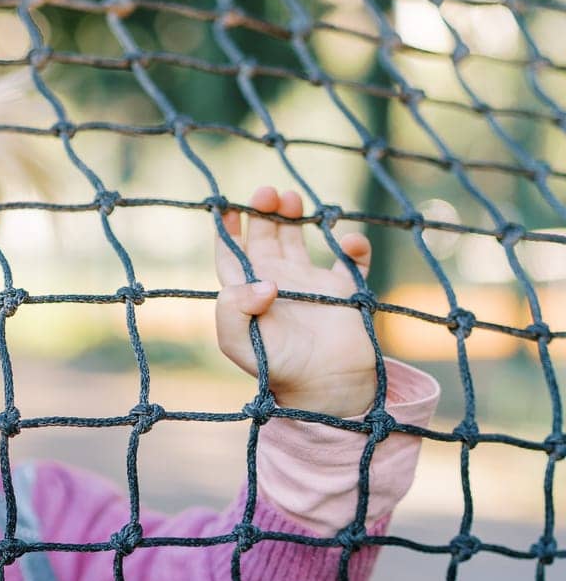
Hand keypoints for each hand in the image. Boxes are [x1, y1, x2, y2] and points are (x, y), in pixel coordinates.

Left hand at [213, 186, 380, 417]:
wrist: (325, 388)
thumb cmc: (276, 368)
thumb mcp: (238, 343)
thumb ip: (232, 312)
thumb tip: (262, 284)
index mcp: (248, 293)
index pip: (232, 254)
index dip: (228, 230)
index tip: (229, 207)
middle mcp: (277, 283)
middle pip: (263, 237)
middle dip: (263, 213)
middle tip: (267, 193)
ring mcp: (311, 284)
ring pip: (298, 239)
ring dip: (294, 217)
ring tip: (291, 200)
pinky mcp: (344, 290)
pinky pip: (350, 259)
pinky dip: (353, 246)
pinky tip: (349, 243)